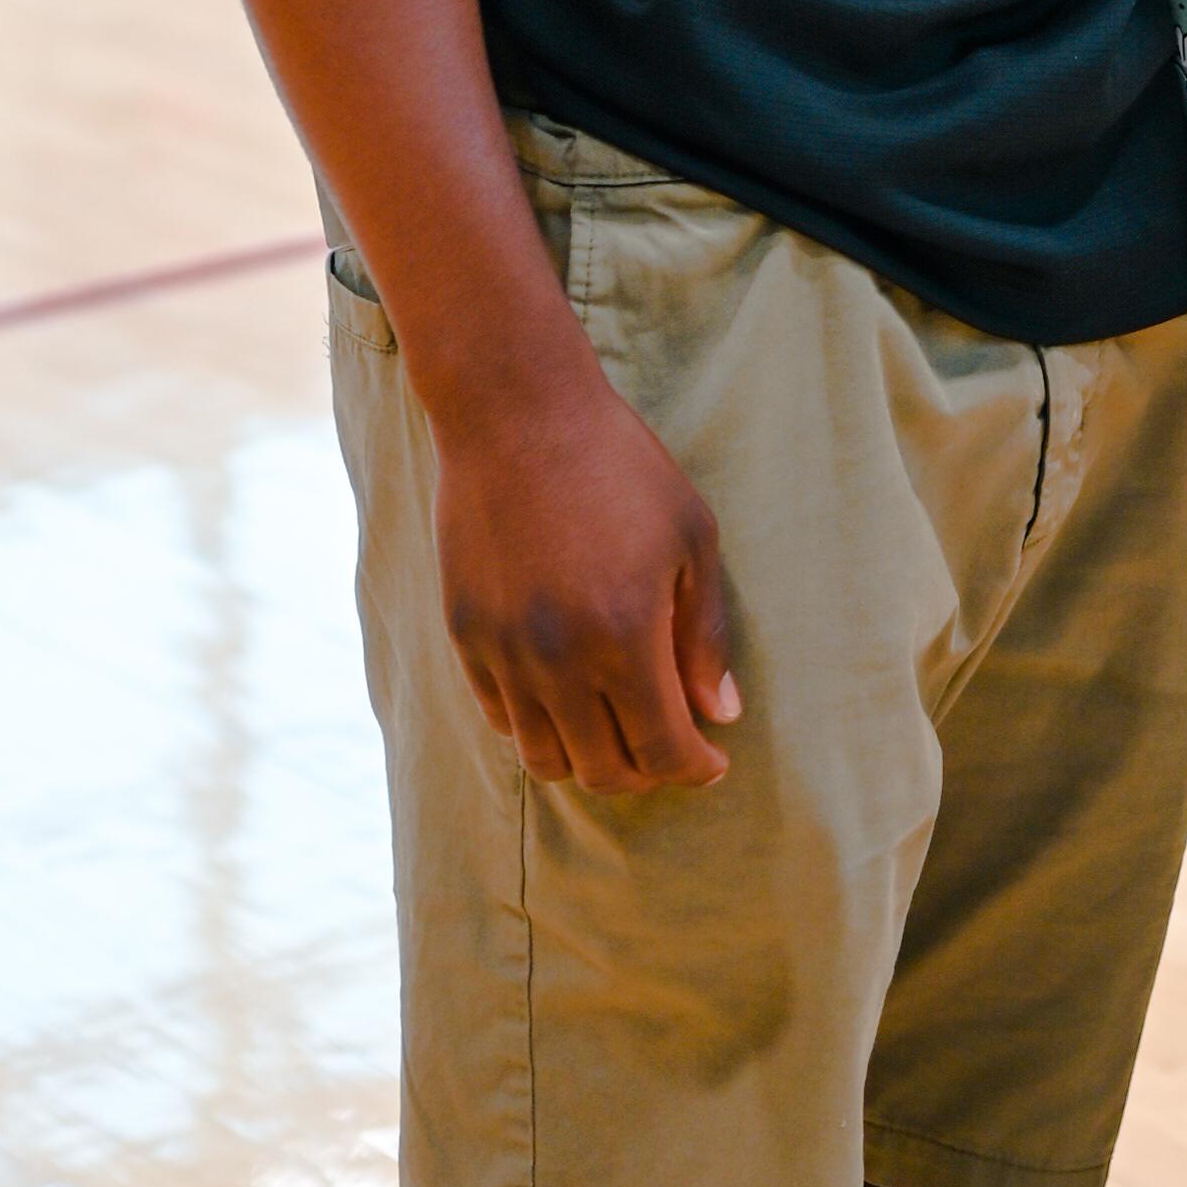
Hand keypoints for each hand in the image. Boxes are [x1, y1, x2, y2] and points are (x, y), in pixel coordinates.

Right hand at [429, 352, 738, 792]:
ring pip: (545, 758)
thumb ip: (705, 634)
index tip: (712, 761)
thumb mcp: (692, 537)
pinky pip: (501, 717)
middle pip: (603, 770)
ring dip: (588, 760)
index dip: (693, 768)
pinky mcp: (465, 636)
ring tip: (617, 731)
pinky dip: (538, 727)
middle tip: (670, 746)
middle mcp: (558, 660)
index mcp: (625, 636)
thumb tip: (720, 714)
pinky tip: (567, 699)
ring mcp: (504, 652)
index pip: (662, 749)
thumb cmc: (620, 466)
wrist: (516, 414)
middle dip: (647, 772)